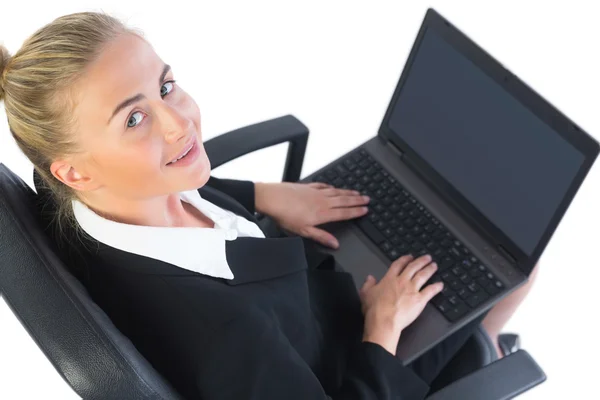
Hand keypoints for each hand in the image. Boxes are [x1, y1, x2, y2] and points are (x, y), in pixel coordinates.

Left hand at [254, 181, 369, 247]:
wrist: (272, 198)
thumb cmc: (285, 216)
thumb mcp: (303, 231)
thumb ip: (320, 236)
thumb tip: (335, 244)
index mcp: (322, 213)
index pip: (343, 212)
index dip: (355, 212)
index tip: (365, 209)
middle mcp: (322, 201)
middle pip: (343, 200)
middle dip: (356, 200)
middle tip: (367, 199)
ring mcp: (315, 192)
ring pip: (336, 192)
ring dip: (347, 192)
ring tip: (356, 193)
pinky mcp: (307, 186)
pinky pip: (323, 186)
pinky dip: (331, 186)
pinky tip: (333, 187)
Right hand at [358, 254, 443, 355]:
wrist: (384, 321)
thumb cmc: (374, 310)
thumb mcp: (365, 294)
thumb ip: (368, 284)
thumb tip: (370, 278)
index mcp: (389, 279)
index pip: (398, 265)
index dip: (405, 259)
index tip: (409, 257)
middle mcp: (402, 282)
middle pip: (413, 267)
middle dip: (421, 261)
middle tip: (427, 257)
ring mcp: (412, 290)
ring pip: (423, 275)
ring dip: (429, 269)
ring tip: (434, 265)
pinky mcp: (420, 300)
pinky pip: (430, 291)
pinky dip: (436, 287)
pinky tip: (440, 284)